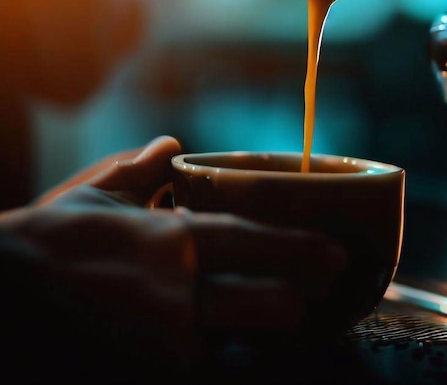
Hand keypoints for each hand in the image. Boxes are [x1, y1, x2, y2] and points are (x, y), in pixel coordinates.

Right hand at [1, 136, 347, 367]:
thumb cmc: (47, 243)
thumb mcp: (94, 198)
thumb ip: (142, 171)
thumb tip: (170, 146)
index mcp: (172, 241)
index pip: (259, 244)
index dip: (306, 251)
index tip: (338, 255)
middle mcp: (179, 296)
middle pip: (273, 307)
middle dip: (298, 301)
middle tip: (311, 292)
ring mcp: (166, 345)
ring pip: (246, 344)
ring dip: (262, 331)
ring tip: (272, 313)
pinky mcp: (152, 375)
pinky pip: (209, 363)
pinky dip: (223, 351)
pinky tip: (222, 334)